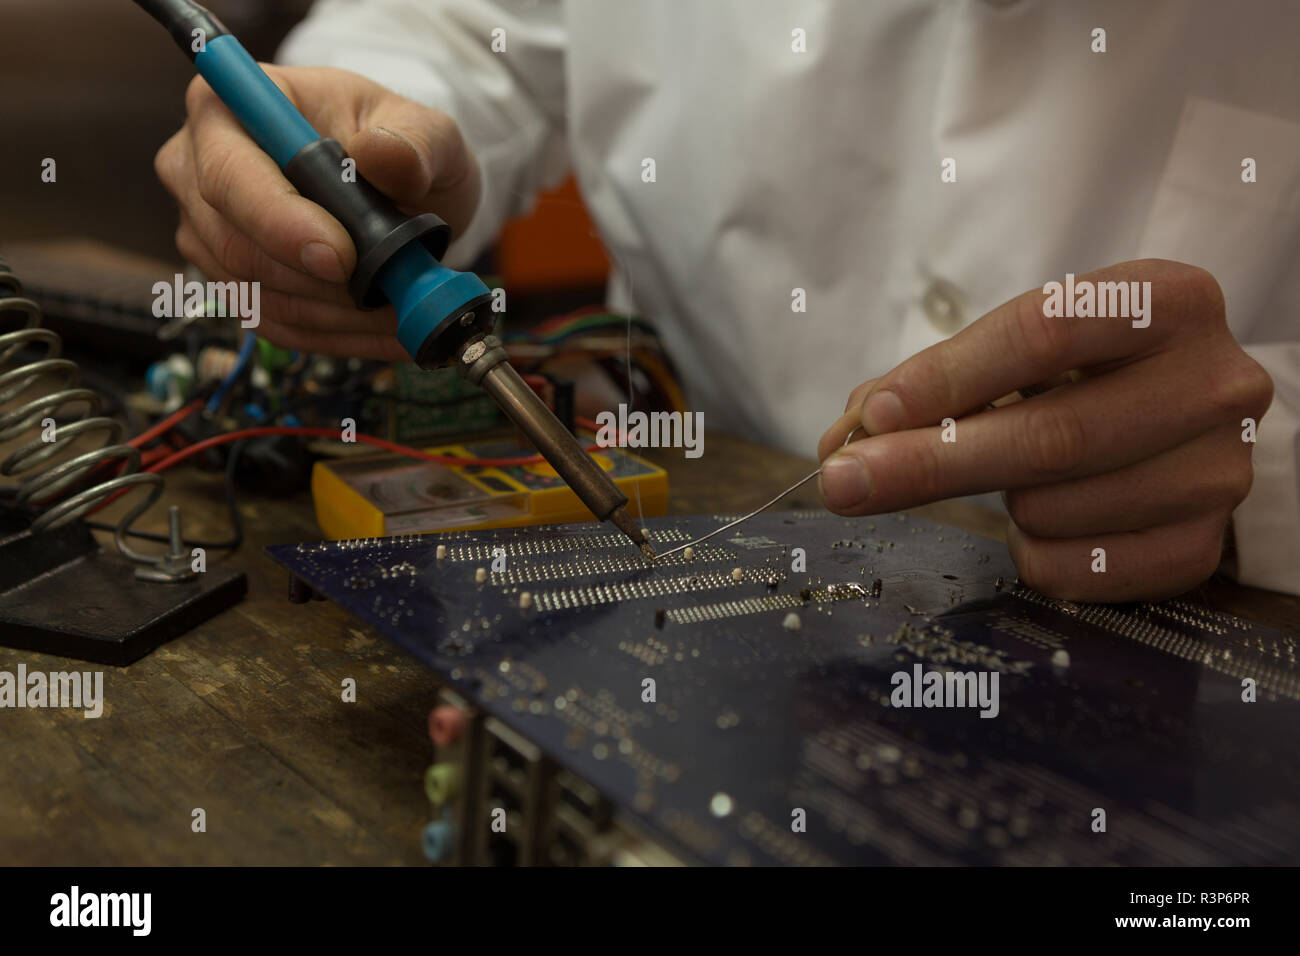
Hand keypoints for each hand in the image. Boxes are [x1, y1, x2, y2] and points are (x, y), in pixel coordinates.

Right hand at [154, 65, 480, 358]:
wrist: (402, 187)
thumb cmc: (398, 144)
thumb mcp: (424, 129)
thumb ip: (412, 141)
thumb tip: (382, 154)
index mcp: (230, 109)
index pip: (229, 174)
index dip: (279, 222)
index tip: (342, 259)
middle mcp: (198, 169)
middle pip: (235, 246)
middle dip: (319, 282)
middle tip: (391, 293)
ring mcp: (208, 231)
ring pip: (259, 295)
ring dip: (337, 315)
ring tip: (404, 312)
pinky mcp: (232, 282)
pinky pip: (275, 325)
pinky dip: (336, 335)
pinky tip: (387, 332)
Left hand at [817, 260, 1273, 601]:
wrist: (1177, 425)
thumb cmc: (1076, 377)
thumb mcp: (1014, 352)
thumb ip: (928, 384)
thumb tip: (842, 442)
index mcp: (1170, 301)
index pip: (1046, 332)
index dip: (948, 377)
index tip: (872, 415)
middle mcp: (1217, 384)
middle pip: (1054, 435)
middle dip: (932, 462)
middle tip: (845, 481)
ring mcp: (1220, 473)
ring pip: (1054, 508)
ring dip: (999, 505)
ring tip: (1017, 479)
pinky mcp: (1201, 548)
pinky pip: (1075, 571)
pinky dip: (1031, 553)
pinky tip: (1047, 521)